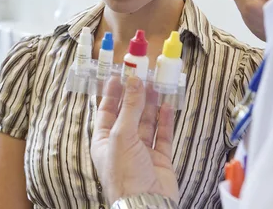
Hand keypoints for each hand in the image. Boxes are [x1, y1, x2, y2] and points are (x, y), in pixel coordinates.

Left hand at [91, 75, 177, 204]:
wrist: (145, 204)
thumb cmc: (124, 175)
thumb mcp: (121, 136)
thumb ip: (129, 108)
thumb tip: (133, 82)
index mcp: (104, 141)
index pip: (106, 112)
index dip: (112, 94)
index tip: (118, 76)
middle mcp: (122, 145)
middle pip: (128, 115)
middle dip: (135, 97)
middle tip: (142, 77)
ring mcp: (142, 152)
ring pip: (146, 123)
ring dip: (151, 105)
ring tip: (156, 86)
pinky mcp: (159, 159)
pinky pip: (162, 136)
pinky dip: (165, 121)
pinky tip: (167, 106)